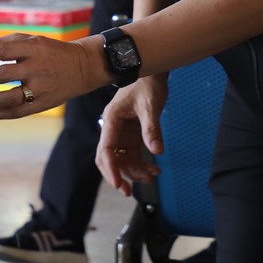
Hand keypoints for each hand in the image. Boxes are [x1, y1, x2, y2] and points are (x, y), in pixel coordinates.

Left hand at [0, 33, 108, 117]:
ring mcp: (41, 88)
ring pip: (8, 98)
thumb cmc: (53, 51)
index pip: (2, 52)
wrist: (83, 67)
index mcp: (34, 48)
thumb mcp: (34, 40)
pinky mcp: (44, 104)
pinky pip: (18, 112)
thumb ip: (10, 44)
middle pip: (2, 75)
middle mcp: (37, 68)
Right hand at [96, 76, 167, 193]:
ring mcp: (122, 133)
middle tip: (128, 192)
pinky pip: (133, 155)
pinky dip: (142, 165)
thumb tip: (156, 152)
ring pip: (123, 160)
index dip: (110, 169)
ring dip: (134, 172)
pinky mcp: (132, 135)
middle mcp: (113, 129)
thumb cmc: (147, 84)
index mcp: (111, 120)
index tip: (118, 184)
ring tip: (152, 177)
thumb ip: (152, 128)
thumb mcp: (150, 105)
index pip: (106, 150)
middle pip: (109, 159)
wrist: (151, 71)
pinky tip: (154, 170)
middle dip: (117, 176)